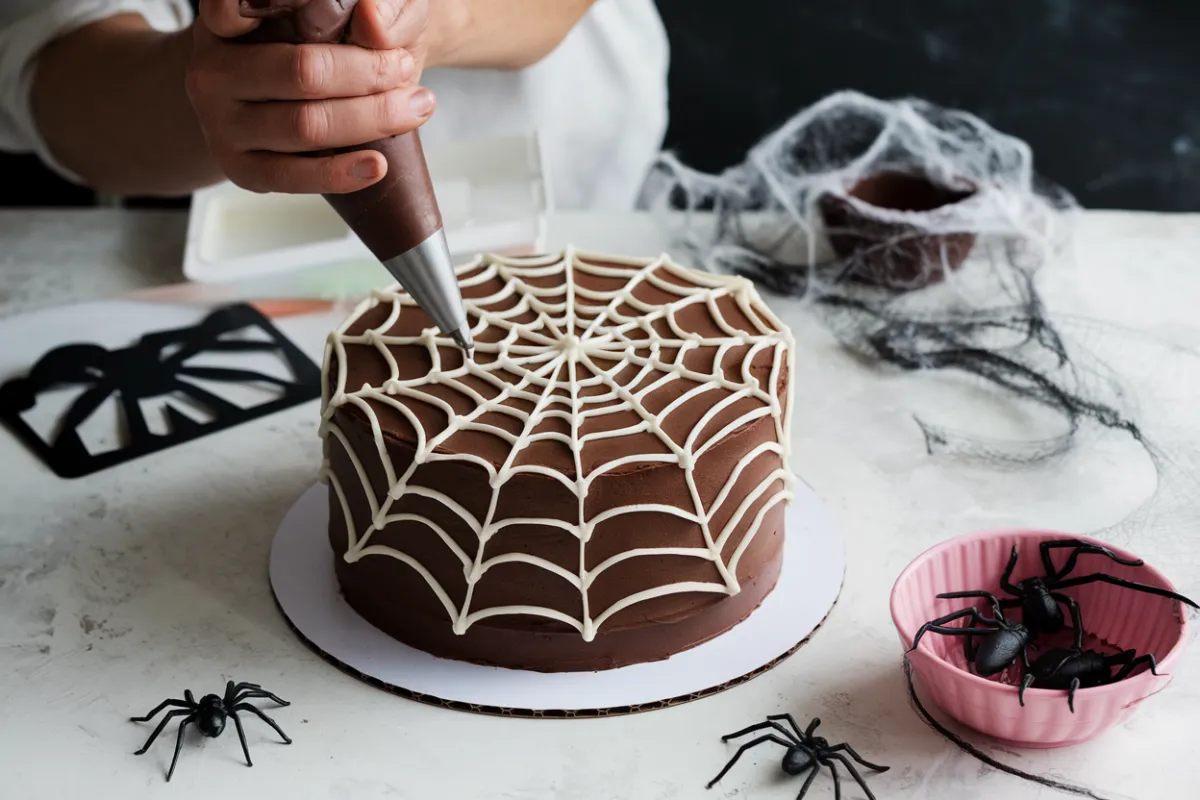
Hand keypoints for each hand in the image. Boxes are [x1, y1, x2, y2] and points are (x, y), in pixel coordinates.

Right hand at [186, 0, 435, 193]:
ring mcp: (221, 122)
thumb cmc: (307, 45)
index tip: (353, 16)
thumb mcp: (328, 10)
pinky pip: (293, 176)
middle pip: (303, 72)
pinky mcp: (241, 169)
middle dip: (367, 72)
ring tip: (414, 109)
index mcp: (226, 17)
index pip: (237, 8)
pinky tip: (377, 165)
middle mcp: (212, 68)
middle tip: (404, 67)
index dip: (293, 6)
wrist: (267, 100)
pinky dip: (340, 173)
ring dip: (371, 119)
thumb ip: (370, 5)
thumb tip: (374, 22)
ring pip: (305, 126)